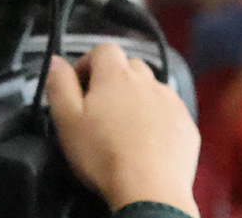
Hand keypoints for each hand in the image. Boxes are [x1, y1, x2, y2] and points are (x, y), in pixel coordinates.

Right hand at [45, 43, 200, 216]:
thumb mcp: (67, 120)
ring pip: (150, 90)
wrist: (149, 190)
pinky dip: (156, 122)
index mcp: (116, 77)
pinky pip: (168, 113)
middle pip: (129, 67)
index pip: (103, 49)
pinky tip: (143, 143)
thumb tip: (56, 63)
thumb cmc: (106, 159)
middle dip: (112, 81)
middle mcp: (147, 83)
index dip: (87, 63)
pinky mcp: (185, 125)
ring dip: (136, 101)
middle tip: (98, 109)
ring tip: (121, 130)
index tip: (79, 84)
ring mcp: (170, 103)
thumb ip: (59, 84)